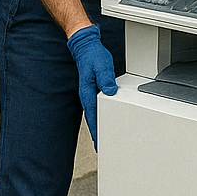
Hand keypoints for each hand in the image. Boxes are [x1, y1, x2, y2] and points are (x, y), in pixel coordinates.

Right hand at [67, 25, 117, 148]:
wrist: (86, 47)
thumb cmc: (94, 56)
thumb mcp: (102, 65)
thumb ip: (106, 79)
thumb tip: (110, 91)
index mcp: (88, 93)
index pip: (93, 117)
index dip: (96, 132)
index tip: (99, 144)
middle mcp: (88, 95)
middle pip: (93, 119)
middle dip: (97, 134)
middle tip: (102, 148)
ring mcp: (90, 94)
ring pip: (95, 114)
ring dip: (99, 126)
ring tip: (104, 138)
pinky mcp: (94, 90)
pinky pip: (98, 107)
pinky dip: (101, 116)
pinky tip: (105, 119)